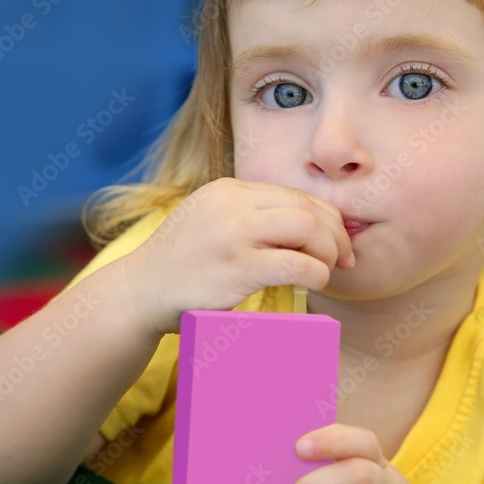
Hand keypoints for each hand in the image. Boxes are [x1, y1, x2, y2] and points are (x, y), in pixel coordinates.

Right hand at [122, 178, 354, 334]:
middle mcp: (231, 204)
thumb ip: (248, 216)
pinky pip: (296, 265)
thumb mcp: (210, 222)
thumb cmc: (181, 265)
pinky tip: (316, 282)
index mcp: (227, 190)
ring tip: (330, 270)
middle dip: (335, 232)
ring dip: (329, 250)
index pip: (292, 194)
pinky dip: (316, 272)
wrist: (139, 293)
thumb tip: (304, 225)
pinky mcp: (237, 268)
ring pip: (306, 228)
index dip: (324, 216)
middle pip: (306, 206)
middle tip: (345, 258)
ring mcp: (233, 234)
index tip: (335, 240)